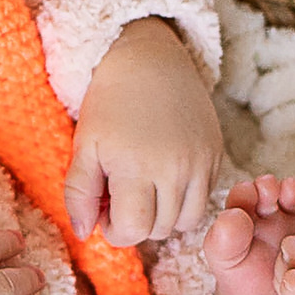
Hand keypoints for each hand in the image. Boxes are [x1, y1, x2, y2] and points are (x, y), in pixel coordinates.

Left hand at [66, 18, 223, 246]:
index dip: (114, 230)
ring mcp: (201, 162)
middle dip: (136, 224)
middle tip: (120, 197)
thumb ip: (78, 193)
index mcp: (136, 166)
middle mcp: (175, 168)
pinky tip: (164, 177)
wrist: (150, 61)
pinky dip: (185, 200)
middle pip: (160, 230)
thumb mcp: (84, 146)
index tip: (104, 210)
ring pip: (187, 222)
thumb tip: (83, 233)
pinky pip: (204, 199)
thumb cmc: (109, 104)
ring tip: (144, 191)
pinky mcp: (216, 154)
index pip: (132, 230)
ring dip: (163, 217)